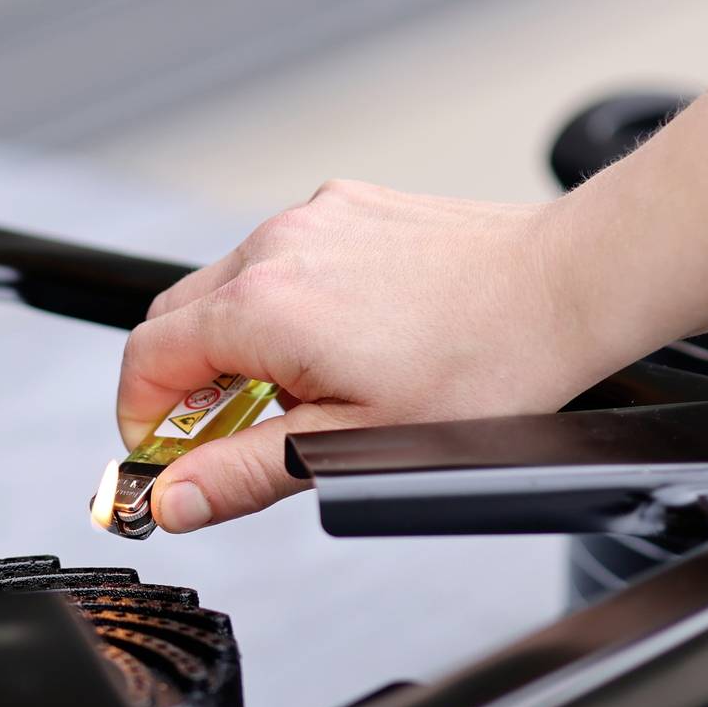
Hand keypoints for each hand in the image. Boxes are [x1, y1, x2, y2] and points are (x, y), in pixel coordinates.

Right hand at [114, 179, 606, 531]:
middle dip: (186, 383)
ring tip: (308, 391)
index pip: (146, 360)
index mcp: (261, 307)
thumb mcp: (351, 446)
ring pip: (230, 285)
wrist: (564, 288)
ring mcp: (312, 217)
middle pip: (177, 319)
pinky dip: (287, 302)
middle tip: (233, 436)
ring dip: (239, 342)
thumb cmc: (483, 369)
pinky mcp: (348, 205)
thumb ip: (244, 471)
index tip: (171, 460)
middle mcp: (275, 247)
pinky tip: (348, 340)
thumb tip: (171, 501)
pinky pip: (284, 256)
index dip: (143, 422)